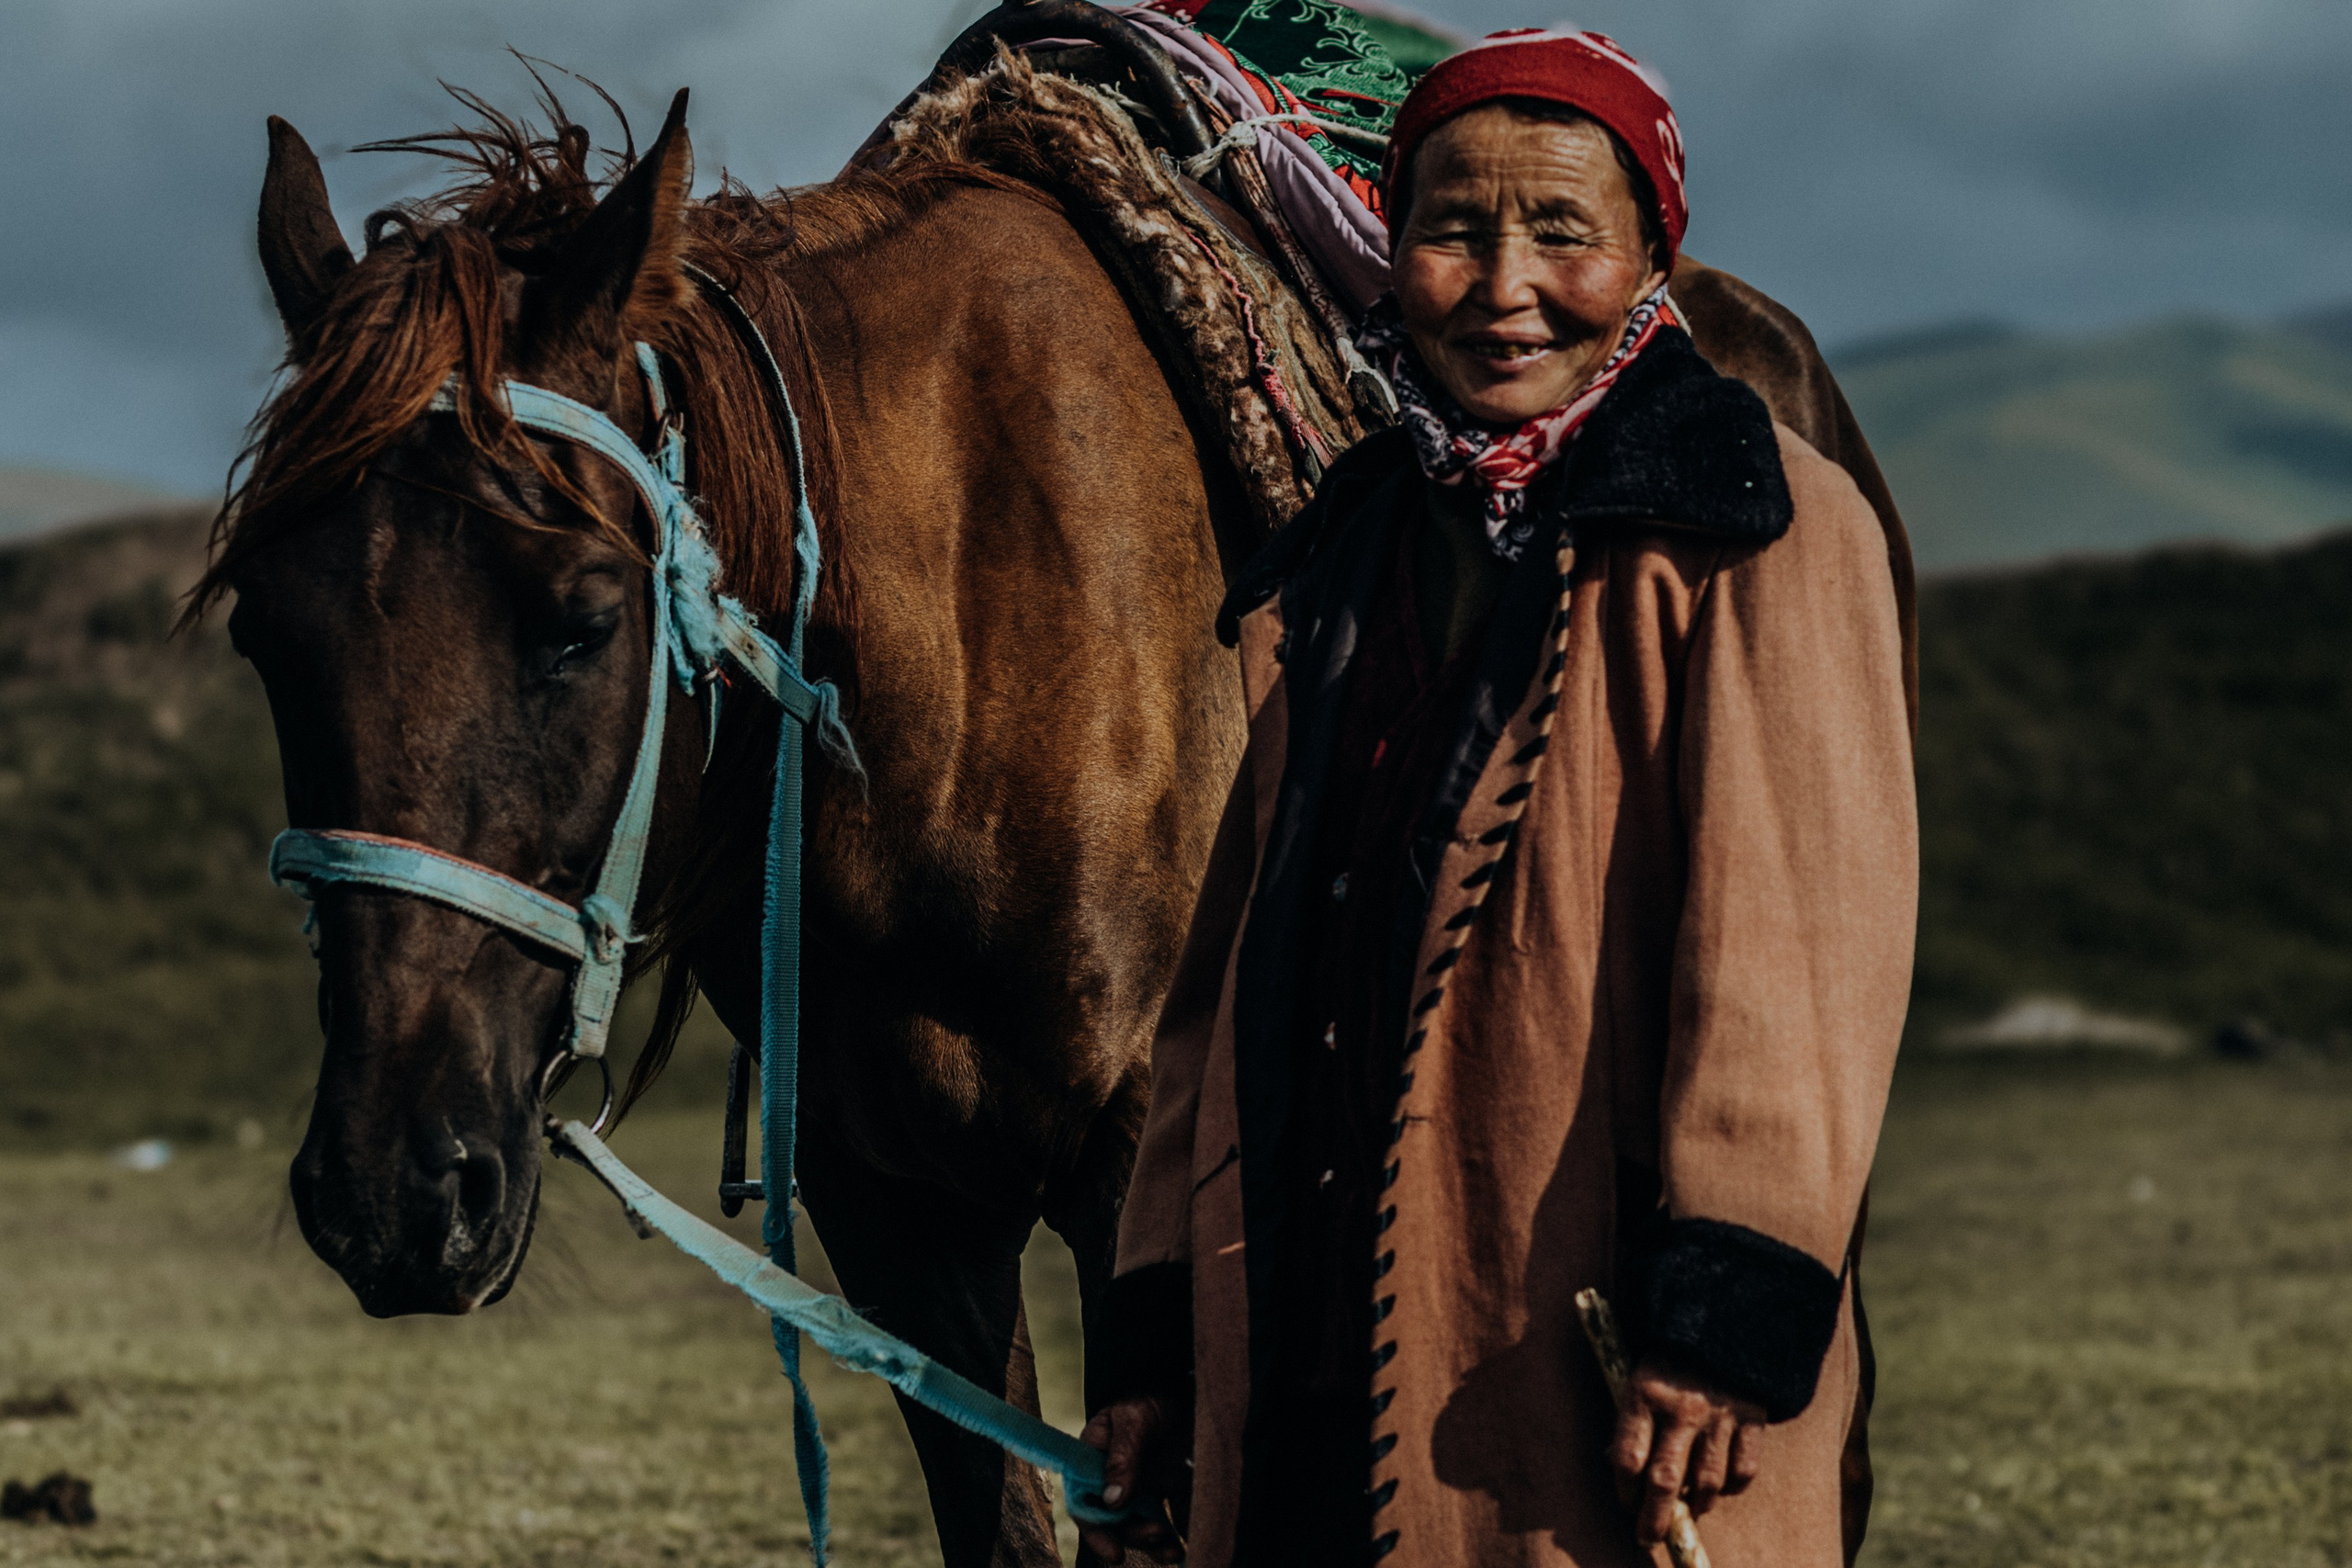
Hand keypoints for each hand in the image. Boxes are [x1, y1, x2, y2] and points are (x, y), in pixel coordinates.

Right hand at [1077, 1395, 1187, 1563]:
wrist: (1182, 1385)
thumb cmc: (1148, 1395)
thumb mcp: (1133, 1419)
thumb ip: (1123, 1456)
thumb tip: (1113, 1501)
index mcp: (1092, 1461)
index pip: (1085, 1504)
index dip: (1098, 1532)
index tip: (1116, 1554)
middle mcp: (1113, 1479)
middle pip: (1117, 1521)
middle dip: (1135, 1534)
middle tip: (1159, 1533)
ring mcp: (1141, 1485)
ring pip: (1143, 1525)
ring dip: (1156, 1543)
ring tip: (1174, 1551)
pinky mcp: (1168, 1489)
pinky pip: (1170, 1517)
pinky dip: (1178, 1535)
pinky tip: (1189, 1545)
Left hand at [1609, 1356, 1765, 1543]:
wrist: (1723, 1314)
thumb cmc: (1670, 1353)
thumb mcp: (1638, 1373)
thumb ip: (1631, 1417)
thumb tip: (1619, 1466)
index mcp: (1644, 1392)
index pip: (1627, 1458)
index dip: (1623, 1490)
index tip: (1625, 1502)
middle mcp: (1682, 1408)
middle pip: (1664, 1481)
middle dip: (1654, 1518)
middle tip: (1647, 1536)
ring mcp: (1720, 1415)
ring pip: (1707, 1483)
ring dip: (1696, 1505)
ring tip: (1688, 1509)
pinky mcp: (1751, 1417)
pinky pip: (1743, 1471)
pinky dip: (1732, 1487)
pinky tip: (1721, 1486)